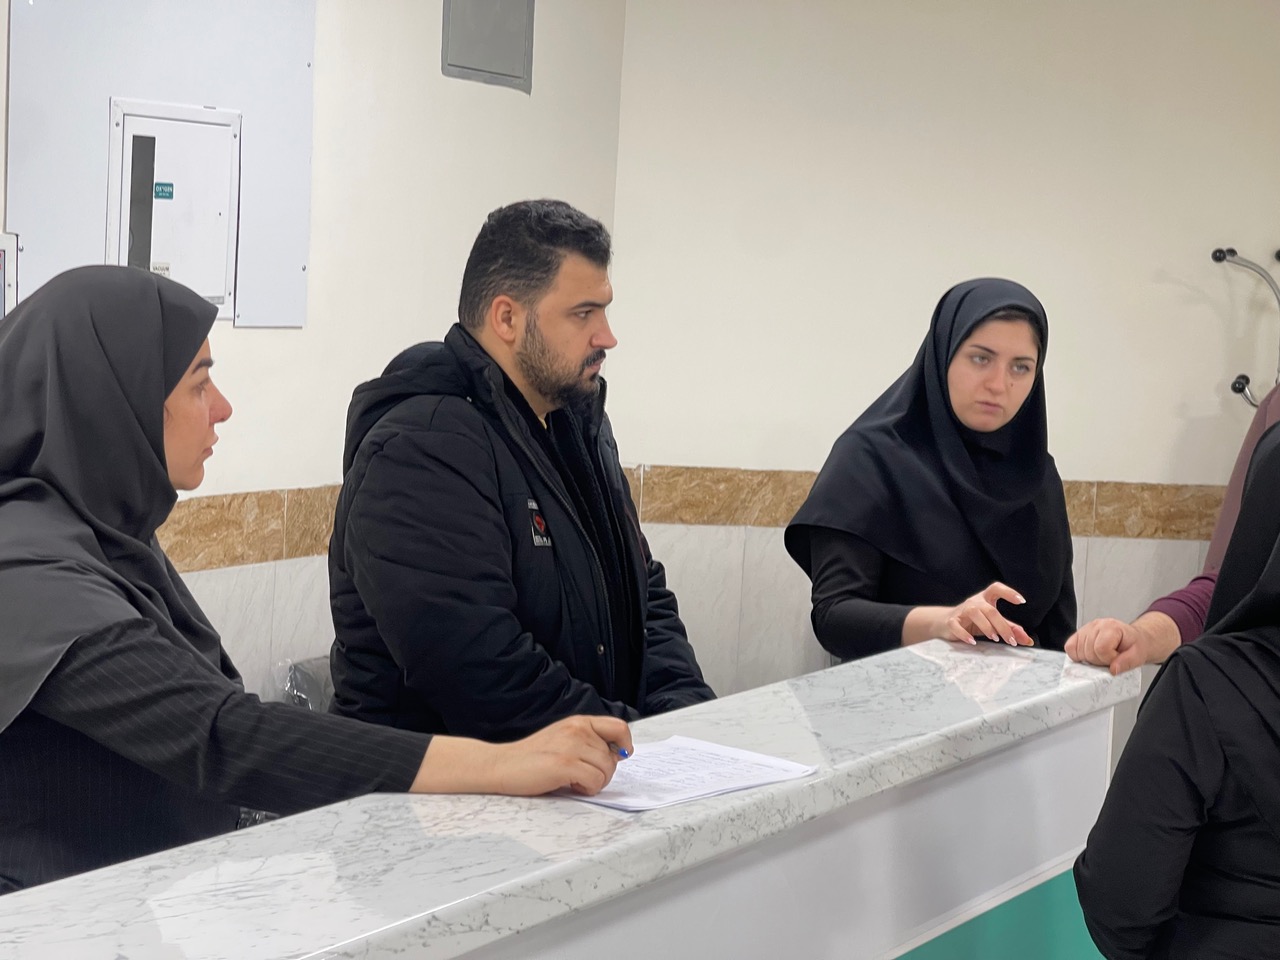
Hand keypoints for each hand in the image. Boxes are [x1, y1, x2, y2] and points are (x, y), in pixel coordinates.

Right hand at [490, 715, 632, 795]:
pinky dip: (587, 789)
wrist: (502, 765)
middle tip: (581, 776)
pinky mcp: (564, 764)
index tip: (617, 757)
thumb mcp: (564, 739)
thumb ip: (589, 742)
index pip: (619, 727)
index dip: (624, 745)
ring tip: (573, 781)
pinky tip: (570, 786)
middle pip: (613, 758)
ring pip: (606, 771)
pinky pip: (595, 781)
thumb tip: (619, 755)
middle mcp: (577, 729)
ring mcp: (571, 746)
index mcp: (579, 722)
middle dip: (602, 773)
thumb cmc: (533, 757)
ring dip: (594, 782)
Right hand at [937, 582, 1033, 646]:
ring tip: (994, 638)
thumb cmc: (973, 621)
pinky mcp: (951, 621)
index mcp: (985, 598)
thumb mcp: (992, 623)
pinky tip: (973, 642)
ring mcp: (961, 611)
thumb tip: (1028, 640)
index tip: (1022, 601)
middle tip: (1011, 640)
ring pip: (974, 613)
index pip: (996, 588)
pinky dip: (964, 634)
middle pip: (990, 609)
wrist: (945, 623)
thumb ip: (1009, 629)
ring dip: (986, 626)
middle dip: (1001, 625)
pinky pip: (957, 626)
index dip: (1009, 592)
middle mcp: (974, 602)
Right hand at [1066, 613, 1178, 674]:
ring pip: (1076, 650)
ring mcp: (1086, 628)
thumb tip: (1113, 670)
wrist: (1133, 639)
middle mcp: (1096, 625)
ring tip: (1101, 656)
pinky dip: (1077, 655)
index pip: (1100, 648)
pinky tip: (1089, 655)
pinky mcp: (1079, 634)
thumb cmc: (1134, 645)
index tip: (1115, 660)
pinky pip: (1069, 647)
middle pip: (1087, 651)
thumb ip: (1127, 663)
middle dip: (1098, 661)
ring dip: (1088, 659)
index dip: (1108, 659)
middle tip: (1109, 659)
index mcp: (1111, 627)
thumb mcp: (1138, 655)